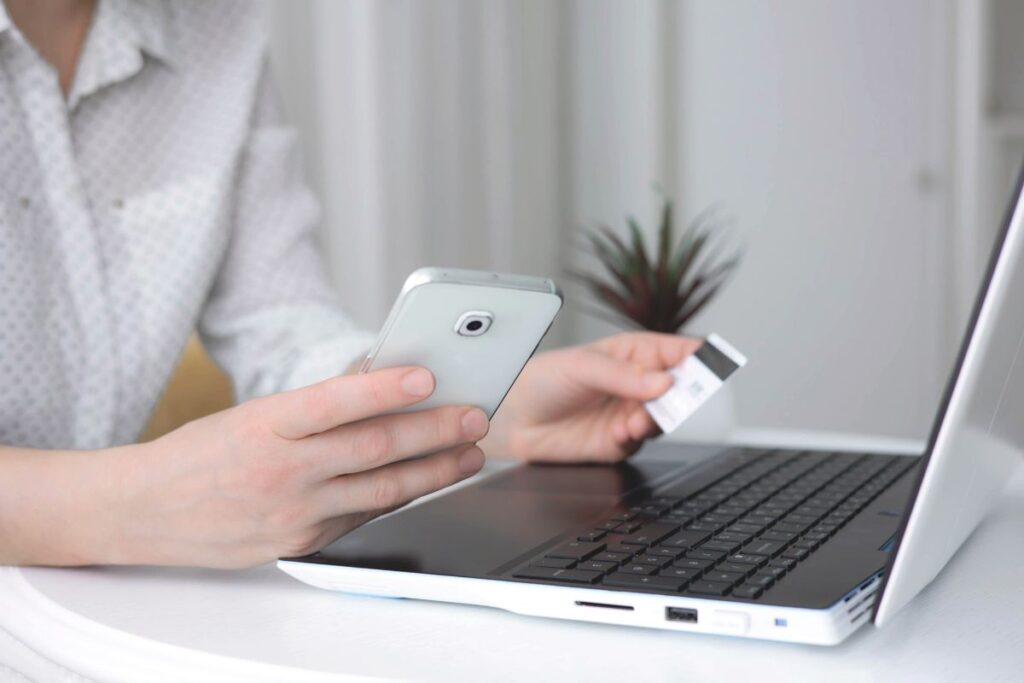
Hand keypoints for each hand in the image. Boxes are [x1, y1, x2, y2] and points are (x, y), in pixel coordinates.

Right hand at [92, 367, 487, 567]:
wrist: (144, 511)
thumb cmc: (200, 454)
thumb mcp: (251, 415)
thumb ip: (313, 409)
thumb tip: (380, 384)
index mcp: (265, 425)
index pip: (333, 401)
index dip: (384, 388)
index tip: (428, 375)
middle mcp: (282, 471)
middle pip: (372, 449)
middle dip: (435, 432)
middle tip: (473, 417)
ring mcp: (293, 512)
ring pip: (380, 491)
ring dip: (433, 471)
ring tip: (467, 454)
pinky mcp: (300, 542)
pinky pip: (361, 518)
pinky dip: (397, 497)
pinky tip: (425, 481)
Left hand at [482, 332, 699, 462]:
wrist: (512, 420)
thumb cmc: (542, 380)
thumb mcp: (581, 367)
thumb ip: (623, 375)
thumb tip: (663, 382)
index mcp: (632, 354)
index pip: (675, 351)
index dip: (697, 355)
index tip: (713, 361)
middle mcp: (637, 383)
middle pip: (679, 387)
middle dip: (684, 391)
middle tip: (682, 394)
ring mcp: (631, 412)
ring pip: (665, 415)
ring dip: (658, 415)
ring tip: (640, 415)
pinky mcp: (621, 441)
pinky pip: (643, 440)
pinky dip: (639, 435)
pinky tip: (626, 429)